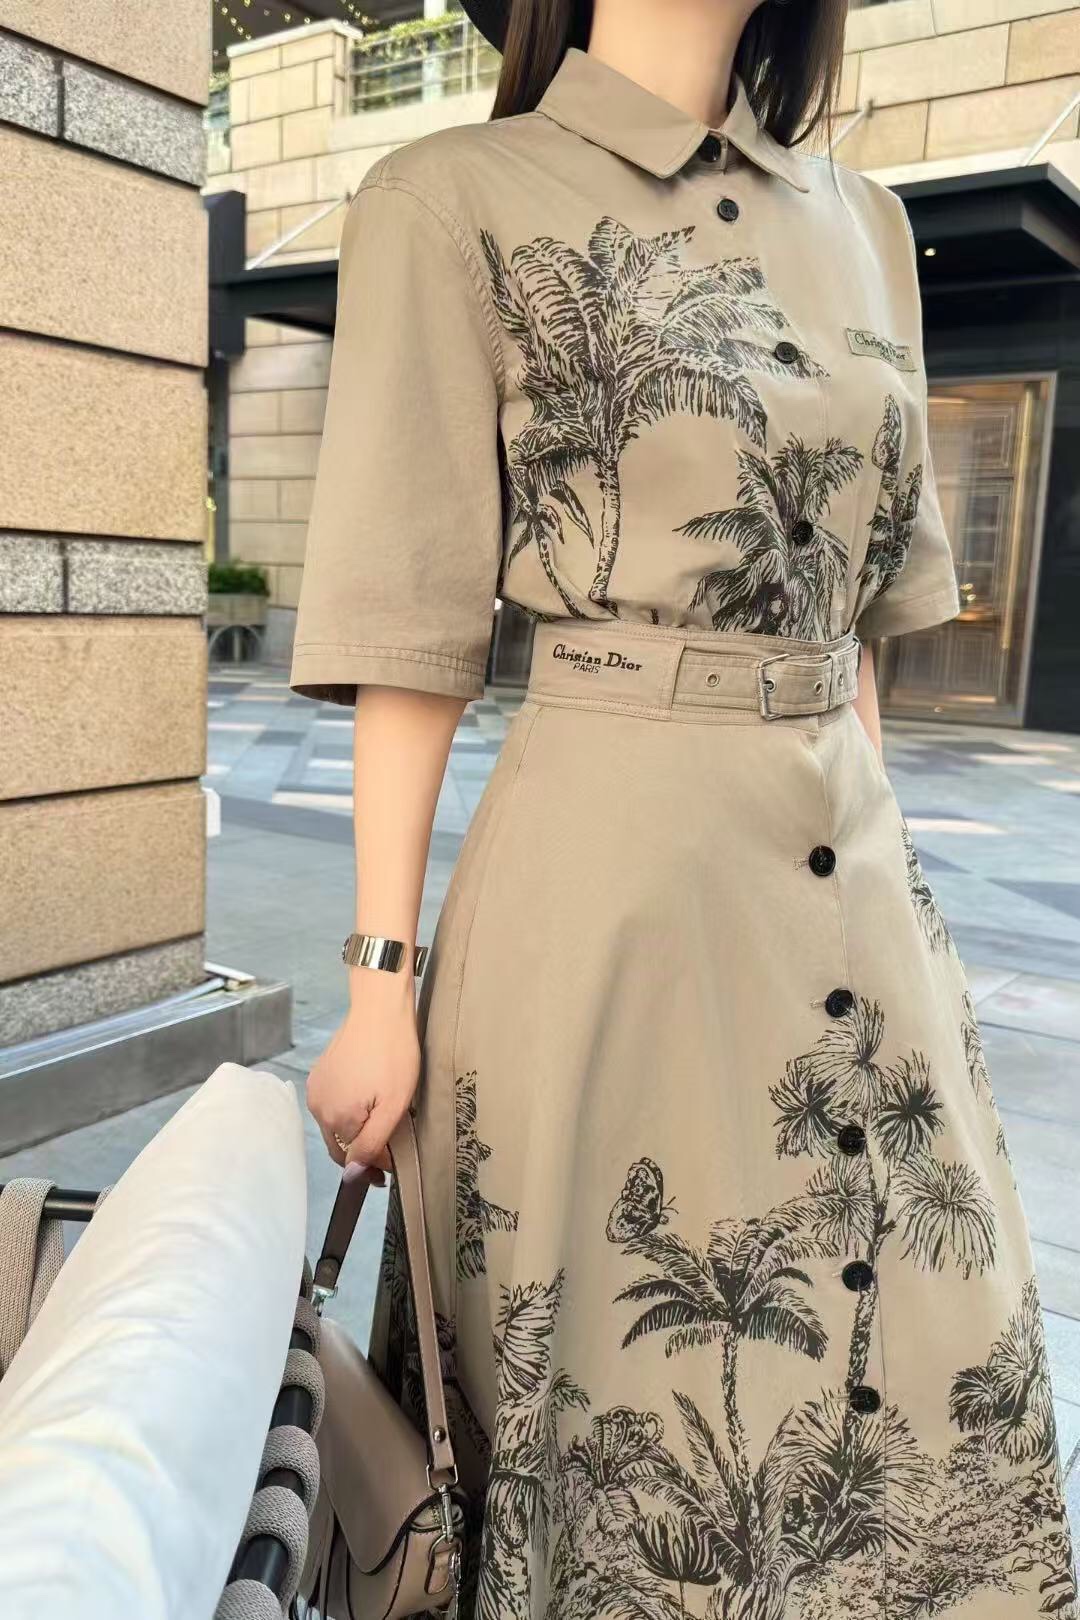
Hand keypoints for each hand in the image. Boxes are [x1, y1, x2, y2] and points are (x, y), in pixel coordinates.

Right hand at [306, 970, 420, 1178]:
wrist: (380, 1009)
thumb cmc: (393, 1055)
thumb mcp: (393, 1106)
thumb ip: (372, 1144)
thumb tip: (353, 1174)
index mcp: (335, 1119)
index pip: (353, 1159)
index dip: (376, 1164)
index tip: (394, 1165)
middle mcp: (317, 1107)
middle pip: (341, 1144)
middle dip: (364, 1148)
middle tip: (392, 1142)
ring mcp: (316, 1088)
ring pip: (337, 1124)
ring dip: (356, 1128)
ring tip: (382, 1115)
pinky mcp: (319, 1073)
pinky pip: (333, 1103)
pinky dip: (349, 1108)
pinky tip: (369, 1096)